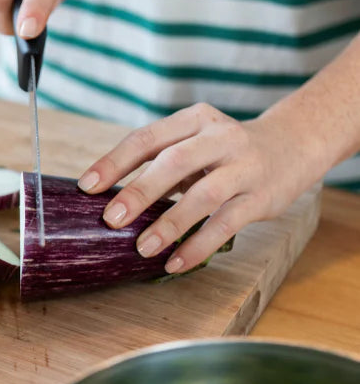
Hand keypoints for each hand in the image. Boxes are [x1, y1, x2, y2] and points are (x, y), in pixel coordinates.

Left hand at [77, 103, 323, 272]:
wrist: (295, 143)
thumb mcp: (194, 144)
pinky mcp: (262, 197)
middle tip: (110, 219)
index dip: (114, 162)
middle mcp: (220, 138)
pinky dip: (198, 245)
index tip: (87, 186)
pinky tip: (175, 263)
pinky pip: (226, 224)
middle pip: (173, 162)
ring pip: (202, 195)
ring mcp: (244, 167)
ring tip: (142, 247)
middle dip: (139, 192)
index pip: (147, 138)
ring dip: (169, 224)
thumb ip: (159, 164)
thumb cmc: (225, 151)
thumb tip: (109, 200)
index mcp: (194, 120)